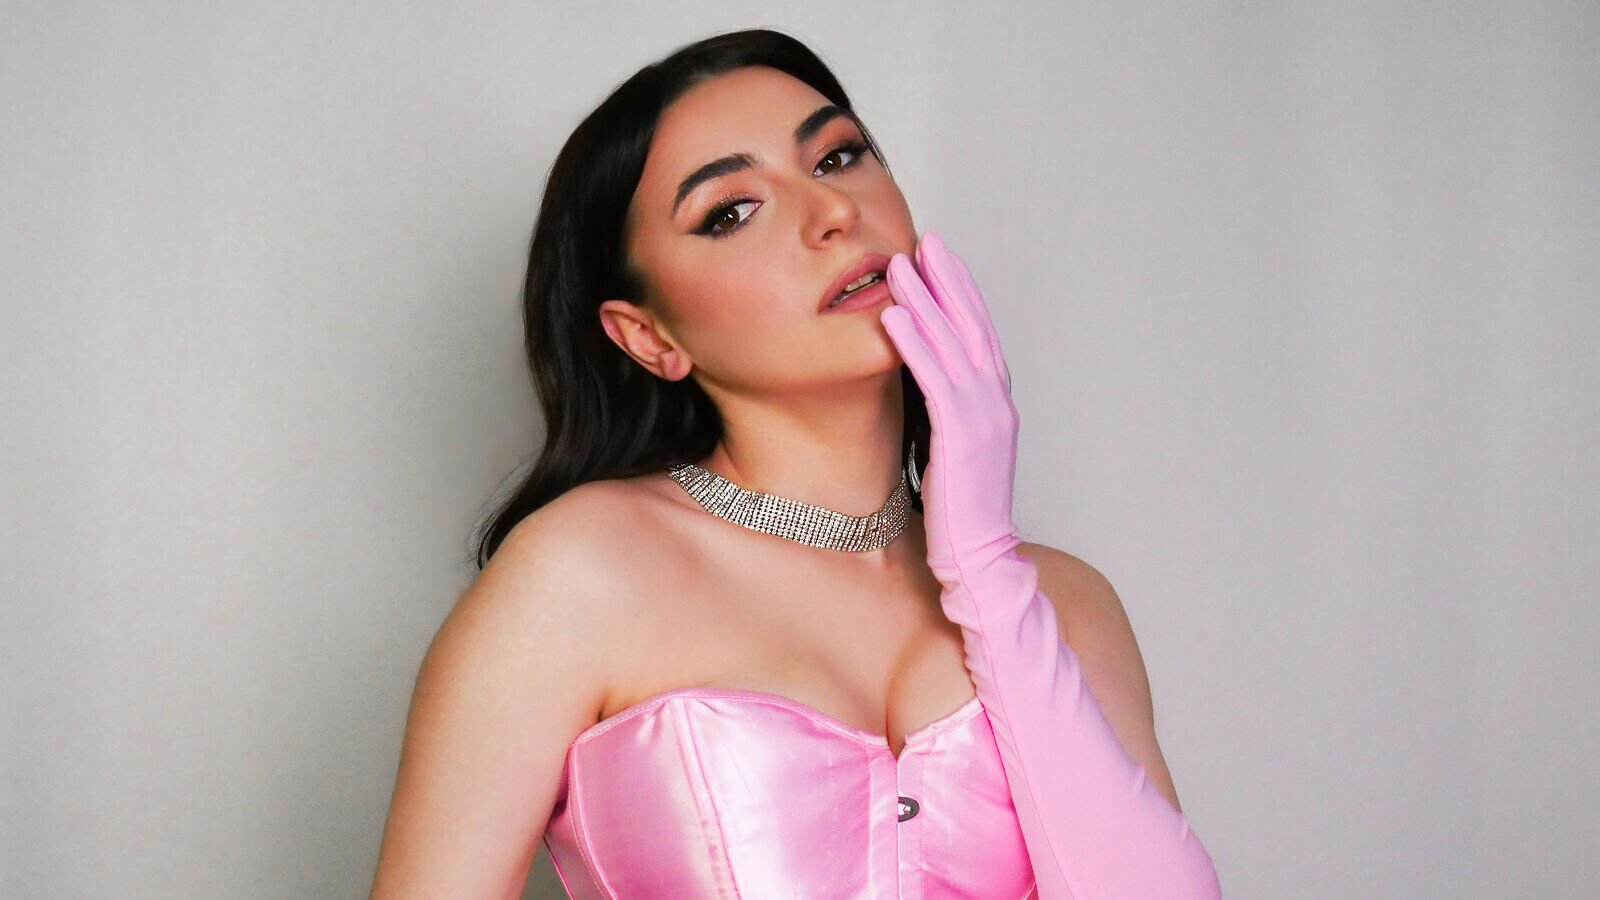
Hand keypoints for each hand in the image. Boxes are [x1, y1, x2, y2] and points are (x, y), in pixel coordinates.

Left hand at [880, 231, 1020, 574]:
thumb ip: (944, 413)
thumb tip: (919, 384)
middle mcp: (996, 404)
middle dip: (948, 281)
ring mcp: (983, 419)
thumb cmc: (960, 511)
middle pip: (971, 327)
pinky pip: (934, 379)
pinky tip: (893, 316)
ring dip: (925, 300)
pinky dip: (914, 344)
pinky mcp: (960, 438)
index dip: (961, 293)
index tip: (941, 259)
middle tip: (926, 242)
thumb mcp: (954, 449)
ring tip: (898, 266)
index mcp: (996, 405)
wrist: (980, 561)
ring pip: (952, 345)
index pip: (980, 335)